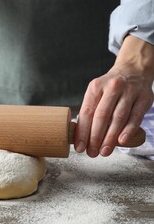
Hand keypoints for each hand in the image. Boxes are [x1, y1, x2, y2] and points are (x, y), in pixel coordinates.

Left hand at [75, 35, 153, 156]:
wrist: (133, 70)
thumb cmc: (110, 88)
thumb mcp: (96, 93)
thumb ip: (90, 110)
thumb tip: (79, 136)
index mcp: (96, 87)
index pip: (87, 113)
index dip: (82, 132)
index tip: (80, 147)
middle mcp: (112, 87)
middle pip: (101, 116)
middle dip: (95, 138)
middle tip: (92, 153)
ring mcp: (129, 91)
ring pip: (118, 118)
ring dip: (110, 138)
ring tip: (104, 151)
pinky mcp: (144, 98)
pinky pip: (135, 116)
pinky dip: (128, 130)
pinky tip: (121, 142)